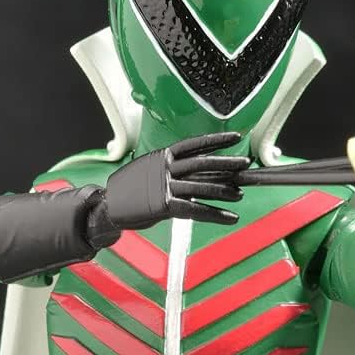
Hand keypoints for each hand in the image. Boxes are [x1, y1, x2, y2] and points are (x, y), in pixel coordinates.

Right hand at [89, 132, 247, 240]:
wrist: (109, 207)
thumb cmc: (131, 190)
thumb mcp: (150, 170)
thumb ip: (171, 168)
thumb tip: (196, 171)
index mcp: (163, 156)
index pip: (194, 144)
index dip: (216, 140)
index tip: (236, 137)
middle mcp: (165, 168)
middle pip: (201, 162)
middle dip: (226, 163)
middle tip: (246, 164)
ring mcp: (164, 186)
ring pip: (201, 186)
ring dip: (224, 190)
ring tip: (241, 193)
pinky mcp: (164, 206)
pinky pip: (196, 210)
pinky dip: (215, 214)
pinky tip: (230, 217)